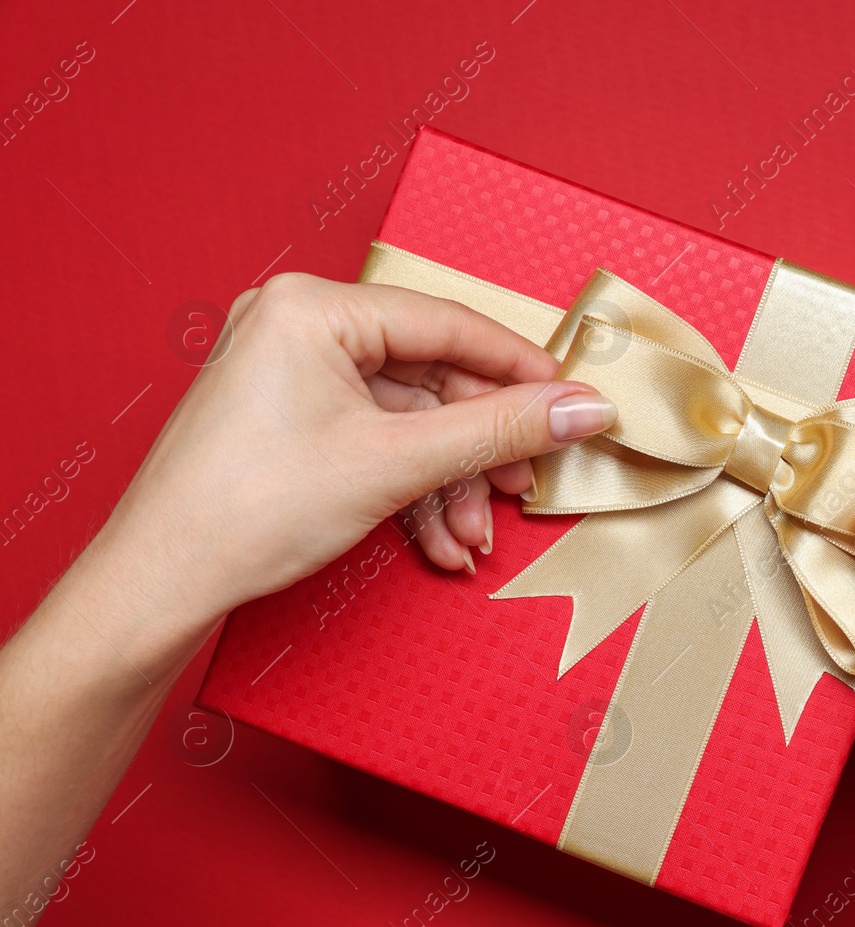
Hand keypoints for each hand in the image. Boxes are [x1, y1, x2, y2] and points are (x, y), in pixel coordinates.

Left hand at [97, 273, 615, 634]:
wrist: (162, 583)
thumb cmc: (247, 509)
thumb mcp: (397, 463)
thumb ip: (499, 430)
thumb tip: (583, 408)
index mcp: (314, 307)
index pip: (449, 325)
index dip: (520, 370)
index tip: (573, 404)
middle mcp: (298, 326)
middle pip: (431, 378)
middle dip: (478, 449)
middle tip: (523, 485)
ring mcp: (290, 373)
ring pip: (408, 421)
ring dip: (449, 484)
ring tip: (473, 535)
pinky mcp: (288, 419)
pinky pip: (375, 442)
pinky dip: (411, 490)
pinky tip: (437, 538)